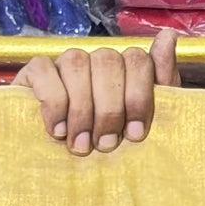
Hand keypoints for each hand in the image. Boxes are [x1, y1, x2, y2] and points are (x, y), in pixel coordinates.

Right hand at [12, 28, 180, 154]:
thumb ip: (162, 80)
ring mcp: (66, 63)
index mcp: (126, 68)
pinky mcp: (34, 72)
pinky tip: (57, 130)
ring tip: (81, 145)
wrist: (65, 170)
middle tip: (105, 144)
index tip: (134, 135)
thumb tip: (169, 36)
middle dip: (110, 109)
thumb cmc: (114, 143)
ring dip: (81, 109)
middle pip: (108, 61)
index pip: (138, 59)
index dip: (138, 97)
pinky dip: (53, 103)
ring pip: (77, 64)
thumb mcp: (147, 120)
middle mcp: (97, 60)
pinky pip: (44, 70)